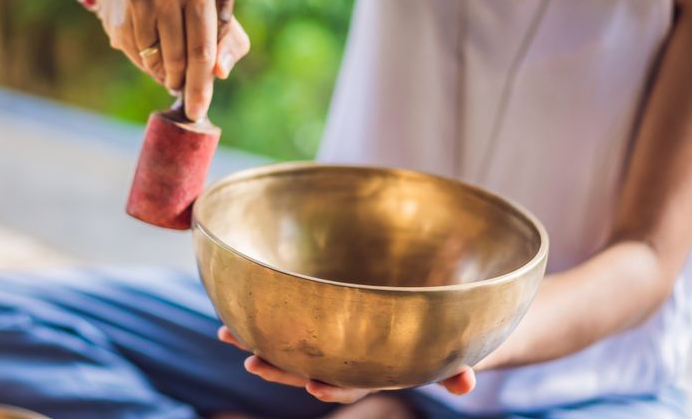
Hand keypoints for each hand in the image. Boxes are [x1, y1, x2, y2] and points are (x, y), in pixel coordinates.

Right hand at [90, 0, 249, 120]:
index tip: (198, 112)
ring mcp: (142, 0)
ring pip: (155, 62)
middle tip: (179, 86)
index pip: (203, 48)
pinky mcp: (120, 14)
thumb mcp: (211, 10)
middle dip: (180, 82)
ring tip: (165, 62)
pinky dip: (144, 63)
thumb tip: (221, 72)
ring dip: (161, 74)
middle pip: (177, 60)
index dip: (201, 86)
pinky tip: (147, 48)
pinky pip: (136, 56)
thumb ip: (228, 41)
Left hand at [218, 326, 476, 403]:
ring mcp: (333, 338)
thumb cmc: (446, 341)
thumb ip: (456, 367)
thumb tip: (468, 382)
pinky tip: (233, 303)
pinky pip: (288, 313)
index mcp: (375, 371)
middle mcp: (347, 359)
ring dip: (257, 341)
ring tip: (223, 335)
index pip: (350, 385)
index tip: (313, 387)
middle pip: (308, 367)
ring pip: (290, 344)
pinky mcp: (323, 312)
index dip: (333, 388)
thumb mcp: (454, 355)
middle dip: (279, 368)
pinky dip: (261, 309)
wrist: (437, 324)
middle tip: (250, 364)